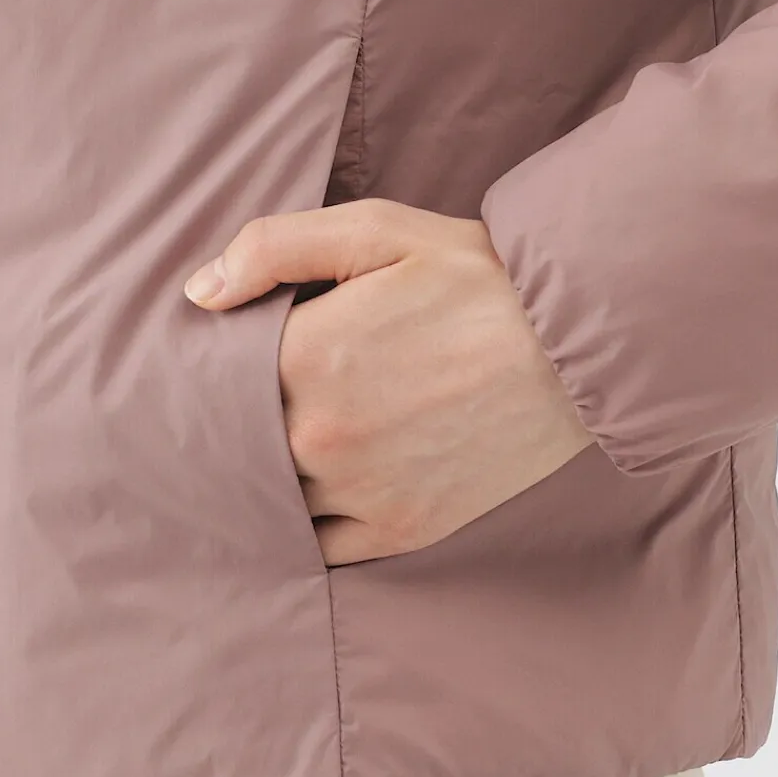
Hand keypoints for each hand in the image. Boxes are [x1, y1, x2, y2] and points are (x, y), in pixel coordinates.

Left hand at [184, 198, 595, 564]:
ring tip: (278, 447)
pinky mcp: (401, 529)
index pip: (215, 381)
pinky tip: (309, 496)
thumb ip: (275, 249)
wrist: (580, 345)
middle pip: (237, 444)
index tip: (220, 365)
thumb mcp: (377, 230)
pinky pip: (319, 545)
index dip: (212, 372)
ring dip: (264, 477)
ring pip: (272, 498)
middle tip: (247, 406)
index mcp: (306, 358)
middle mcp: (322, 436)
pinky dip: (304, 525)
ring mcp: (361, 491)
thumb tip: (197, 294)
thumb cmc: (479, 278)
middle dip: (234, 425)